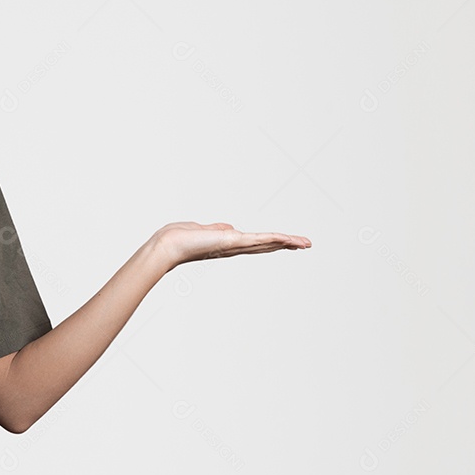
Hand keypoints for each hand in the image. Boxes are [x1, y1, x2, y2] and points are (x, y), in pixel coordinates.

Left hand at [150, 221, 310, 270]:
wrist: (168, 245)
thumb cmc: (179, 239)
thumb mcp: (203, 230)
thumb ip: (217, 228)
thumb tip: (227, 227)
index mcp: (227, 244)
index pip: (255, 243)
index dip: (272, 243)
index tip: (287, 242)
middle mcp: (234, 247)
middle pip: (266, 245)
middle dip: (286, 245)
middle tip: (305, 244)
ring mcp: (235, 245)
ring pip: (267, 243)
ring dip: (288, 243)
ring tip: (306, 243)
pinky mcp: (233, 241)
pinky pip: (259, 239)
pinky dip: (276, 239)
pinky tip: (291, 239)